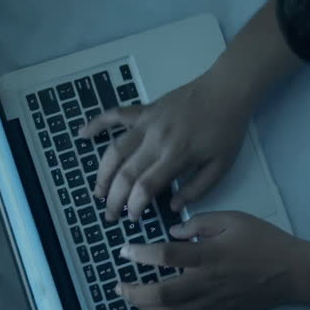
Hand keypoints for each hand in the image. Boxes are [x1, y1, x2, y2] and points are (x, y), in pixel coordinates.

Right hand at [80, 68, 253, 221]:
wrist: (226, 90)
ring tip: (98, 192)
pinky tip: (82, 134)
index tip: (131, 218)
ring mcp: (147, 122)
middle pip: (125, 173)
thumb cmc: (227, 130)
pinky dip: (97, 123)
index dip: (134, 205)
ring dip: (102, 173)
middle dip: (114, 198)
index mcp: (176, 155)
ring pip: (115, 149)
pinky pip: (115, 115)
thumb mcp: (221, 165)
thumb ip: (197, 189)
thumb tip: (173, 206)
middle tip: (110, 215)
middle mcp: (155, 139)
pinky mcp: (145, 109)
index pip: (145, 186)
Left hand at [115, 212, 306, 309]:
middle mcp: (207, 283)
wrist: (293, 271)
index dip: (141, 254)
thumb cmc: (263, 241)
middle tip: (118, 286)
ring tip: (132, 303)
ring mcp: (214, 305)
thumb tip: (173, 232)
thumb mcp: (233, 219)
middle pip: (163, 294)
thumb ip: (200, 223)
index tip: (124, 251)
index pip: (166, 256)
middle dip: (135, 291)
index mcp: (208, 256)